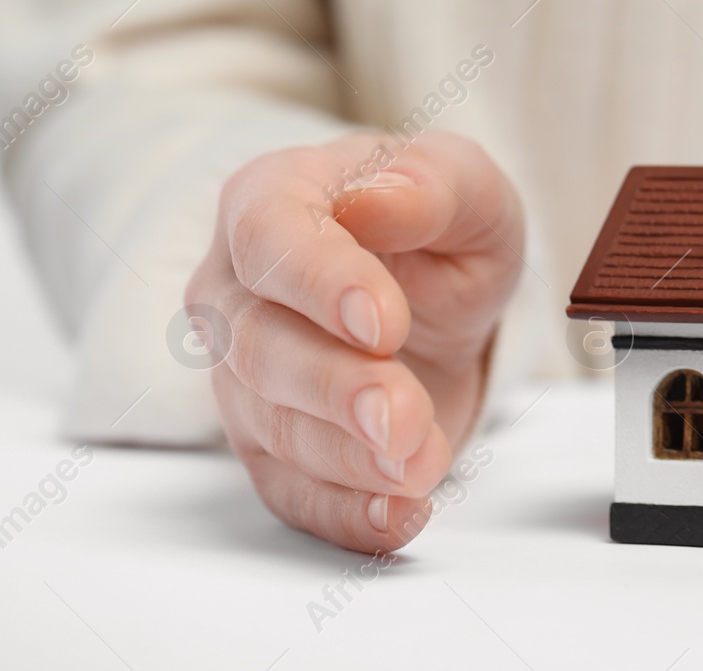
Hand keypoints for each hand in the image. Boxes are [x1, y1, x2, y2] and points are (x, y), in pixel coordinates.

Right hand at [186, 131, 523, 552]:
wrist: (433, 290)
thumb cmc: (435, 222)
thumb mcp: (465, 187)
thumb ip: (432, 186)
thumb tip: (378, 196)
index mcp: (272, 200)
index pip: (271, 236)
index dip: (321, 282)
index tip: (383, 322)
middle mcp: (236, 289)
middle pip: (259, 346)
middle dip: (336, 388)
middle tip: (402, 415)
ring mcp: (244, 375)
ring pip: (272, 426)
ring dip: (349, 456)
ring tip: (422, 461)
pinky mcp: (273, 446)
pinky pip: (290, 492)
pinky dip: (343, 515)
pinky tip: (399, 517)